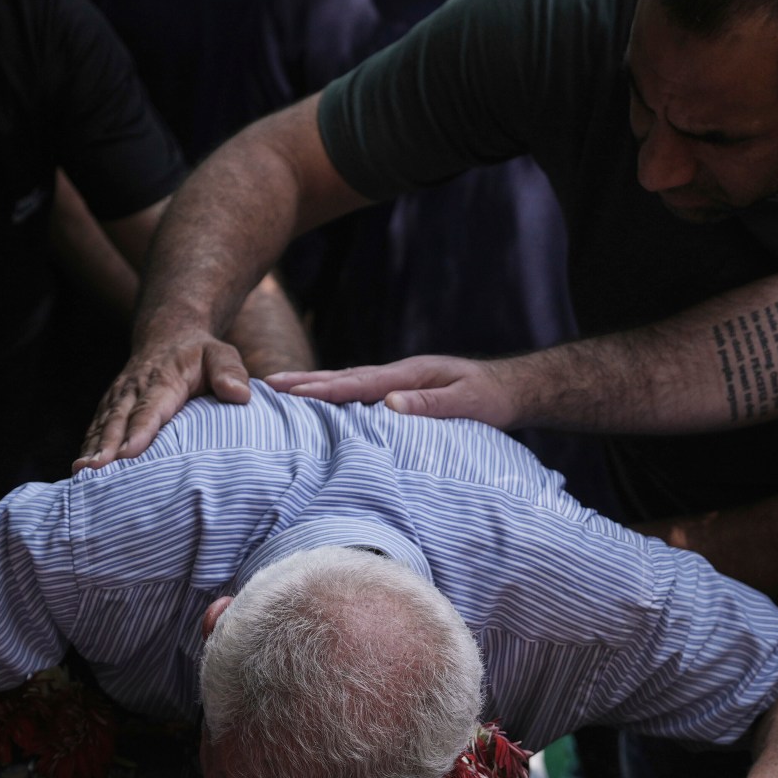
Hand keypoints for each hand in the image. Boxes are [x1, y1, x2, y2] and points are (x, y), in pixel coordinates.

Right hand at [76, 326, 253, 468]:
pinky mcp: (111, 404)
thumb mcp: (221, 354)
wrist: (169, 333)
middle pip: (119, 420)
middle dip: (106, 446)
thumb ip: (230, 372)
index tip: (128, 454)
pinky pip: (96, 426)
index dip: (138, 431)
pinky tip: (82, 471)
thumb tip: (239, 395)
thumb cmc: (200, 353)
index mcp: (163, 380)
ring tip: (82, 474)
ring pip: (103, 424)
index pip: (150, 408)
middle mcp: (135, 388)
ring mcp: (120, 396)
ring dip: (92, 449)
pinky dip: (88, 446)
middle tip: (95, 471)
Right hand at [263, 355, 518, 425]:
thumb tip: (390, 403)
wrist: (510, 389)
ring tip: (279, 388)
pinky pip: (358, 390)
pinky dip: (333, 391)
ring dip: (313, 384)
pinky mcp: (399, 389)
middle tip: (267, 385)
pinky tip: (318, 396)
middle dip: (304, 382)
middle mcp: (397, 374)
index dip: (325, 389)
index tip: (292, 392)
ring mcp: (396, 380)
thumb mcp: (468, 402)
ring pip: (347, 380)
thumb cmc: (490, 399)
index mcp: (409, 375)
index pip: (359, 383)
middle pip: (343, 377)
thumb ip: (431, 404)